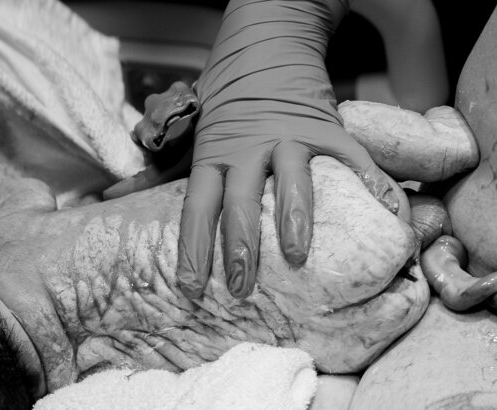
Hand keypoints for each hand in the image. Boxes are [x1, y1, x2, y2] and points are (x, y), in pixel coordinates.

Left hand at [177, 0, 399, 299]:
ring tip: (296, 255)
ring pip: (291, 181)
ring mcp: (290, 136)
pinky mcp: (326, 127)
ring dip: (293, 220)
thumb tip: (111, 198)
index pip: (198, 205)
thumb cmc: (225, 94)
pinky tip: (385, 212)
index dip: (193, 246)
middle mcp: (249, 147)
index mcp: (214, 152)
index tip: (192, 285)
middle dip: (239, 245)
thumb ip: (159, 166)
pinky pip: (352, 159)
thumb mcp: (188, 129)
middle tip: (240, 285)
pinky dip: (371, 184)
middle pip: (241, 201)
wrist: (268, 36)